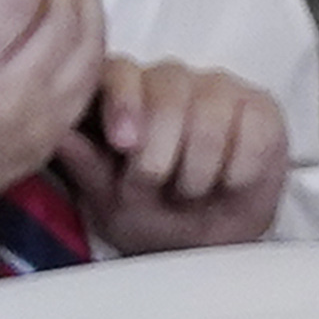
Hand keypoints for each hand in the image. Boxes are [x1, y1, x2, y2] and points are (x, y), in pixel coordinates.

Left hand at [66, 58, 291, 250]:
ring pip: (211, 110)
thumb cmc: (155, 217)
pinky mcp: (261, 108)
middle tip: (160, 185)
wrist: (210, 246)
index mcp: (124, 94)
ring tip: (193, 190)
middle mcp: (169, 81)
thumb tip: (57, 134)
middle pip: (167, 88)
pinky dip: (239, 168)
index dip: (123, 103)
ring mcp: (218, 89)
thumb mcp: (110, 201)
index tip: (125, 143)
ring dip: (200, 167)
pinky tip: (229, 181)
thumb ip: (85, 164)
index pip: (119, 72)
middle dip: (161, 150)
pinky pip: (253, 129)